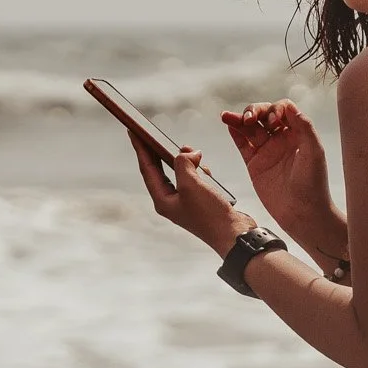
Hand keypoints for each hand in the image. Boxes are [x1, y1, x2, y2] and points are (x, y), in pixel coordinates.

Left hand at [131, 136, 252, 255]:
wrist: (234, 235)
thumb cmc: (211, 215)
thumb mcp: (192, 184)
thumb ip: (183, 164)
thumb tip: (188, 153)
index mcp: (163, 200)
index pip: (147, 169)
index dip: (140, 149)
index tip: (133, 132)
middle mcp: (171, 201)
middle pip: (160, 170)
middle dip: (160, 151)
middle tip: (153, 134)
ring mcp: (185, 202)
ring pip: (180, 173)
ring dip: (185, 161)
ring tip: (192, 153)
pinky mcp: (200, 200)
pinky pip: (194, 179)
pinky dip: (198, 170)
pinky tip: (205, 169)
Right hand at [220, 99, 334, 237]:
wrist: (302, 212)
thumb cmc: (313, 184)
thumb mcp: (314, 152)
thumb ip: (304, 127)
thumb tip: (289, 106)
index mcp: (297, 134)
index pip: (283, 109)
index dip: (275, 109)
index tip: (272, 120)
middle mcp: (281, 139)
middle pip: (263, 115)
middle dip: (254, 111)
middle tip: (249, 118)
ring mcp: (267, 151)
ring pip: (250, 128)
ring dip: (239, 119)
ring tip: (227, 116)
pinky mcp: (255, 164)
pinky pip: (243, 145)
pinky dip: (235, 134)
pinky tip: (229, 125)